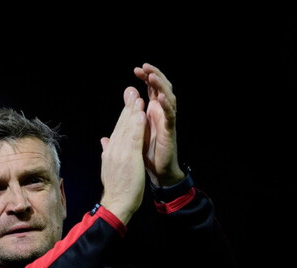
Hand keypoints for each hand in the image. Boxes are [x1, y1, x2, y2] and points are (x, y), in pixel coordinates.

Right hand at [99, 86, 147, 223]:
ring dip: (133, 111)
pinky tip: (141, 113)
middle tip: (131, 91)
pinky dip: (138, 125)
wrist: (116, 203)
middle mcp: (113, 149)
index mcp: (110, 151)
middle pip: (121, 125)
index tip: (128, 102)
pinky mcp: (130, 157)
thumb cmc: (116, 189)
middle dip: (127, 107)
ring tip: (137, 97)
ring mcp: (121, 152)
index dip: (123, 115)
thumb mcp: (108, 167)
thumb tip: (103, 141)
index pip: (117, 129)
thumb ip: (106, 152)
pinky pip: (135, 138)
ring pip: (127, 128)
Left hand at [134, 63, 183, 186]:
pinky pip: (170, 115)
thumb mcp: (136, 128)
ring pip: (168, 97)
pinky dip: (166, 105)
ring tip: (152, 76)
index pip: (152, 88)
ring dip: (160, 86)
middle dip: (154, 75)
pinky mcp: (170, 131)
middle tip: (144, 67)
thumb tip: (126, 96)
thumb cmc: (148, 152)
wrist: (158, 172)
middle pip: (162, 88)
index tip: (136, 70)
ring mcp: (167, 120)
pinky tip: (160, 97)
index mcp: (153, 110)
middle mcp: (162, 113)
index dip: (146, 77)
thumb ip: (132, 112)